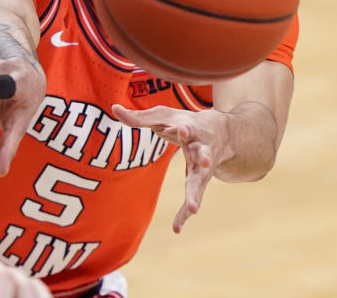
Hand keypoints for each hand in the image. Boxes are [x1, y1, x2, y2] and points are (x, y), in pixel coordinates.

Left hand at [112, 104, 233, 233]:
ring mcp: (204, 167)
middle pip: (204, 154)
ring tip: (194, 209)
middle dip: (204, 159)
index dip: (185, 130)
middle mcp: (202, 149)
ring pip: (201, 181)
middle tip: (206, 163)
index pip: (188, 129)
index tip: (182, 130)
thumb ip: (139, 117)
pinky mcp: (201, 181)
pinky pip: (194, 198)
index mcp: (193, 129)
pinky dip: (185, 214)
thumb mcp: (164, 115)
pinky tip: (177, 228)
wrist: (222, 133)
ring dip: (197, 193)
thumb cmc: (186, 122)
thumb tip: (114, 109)